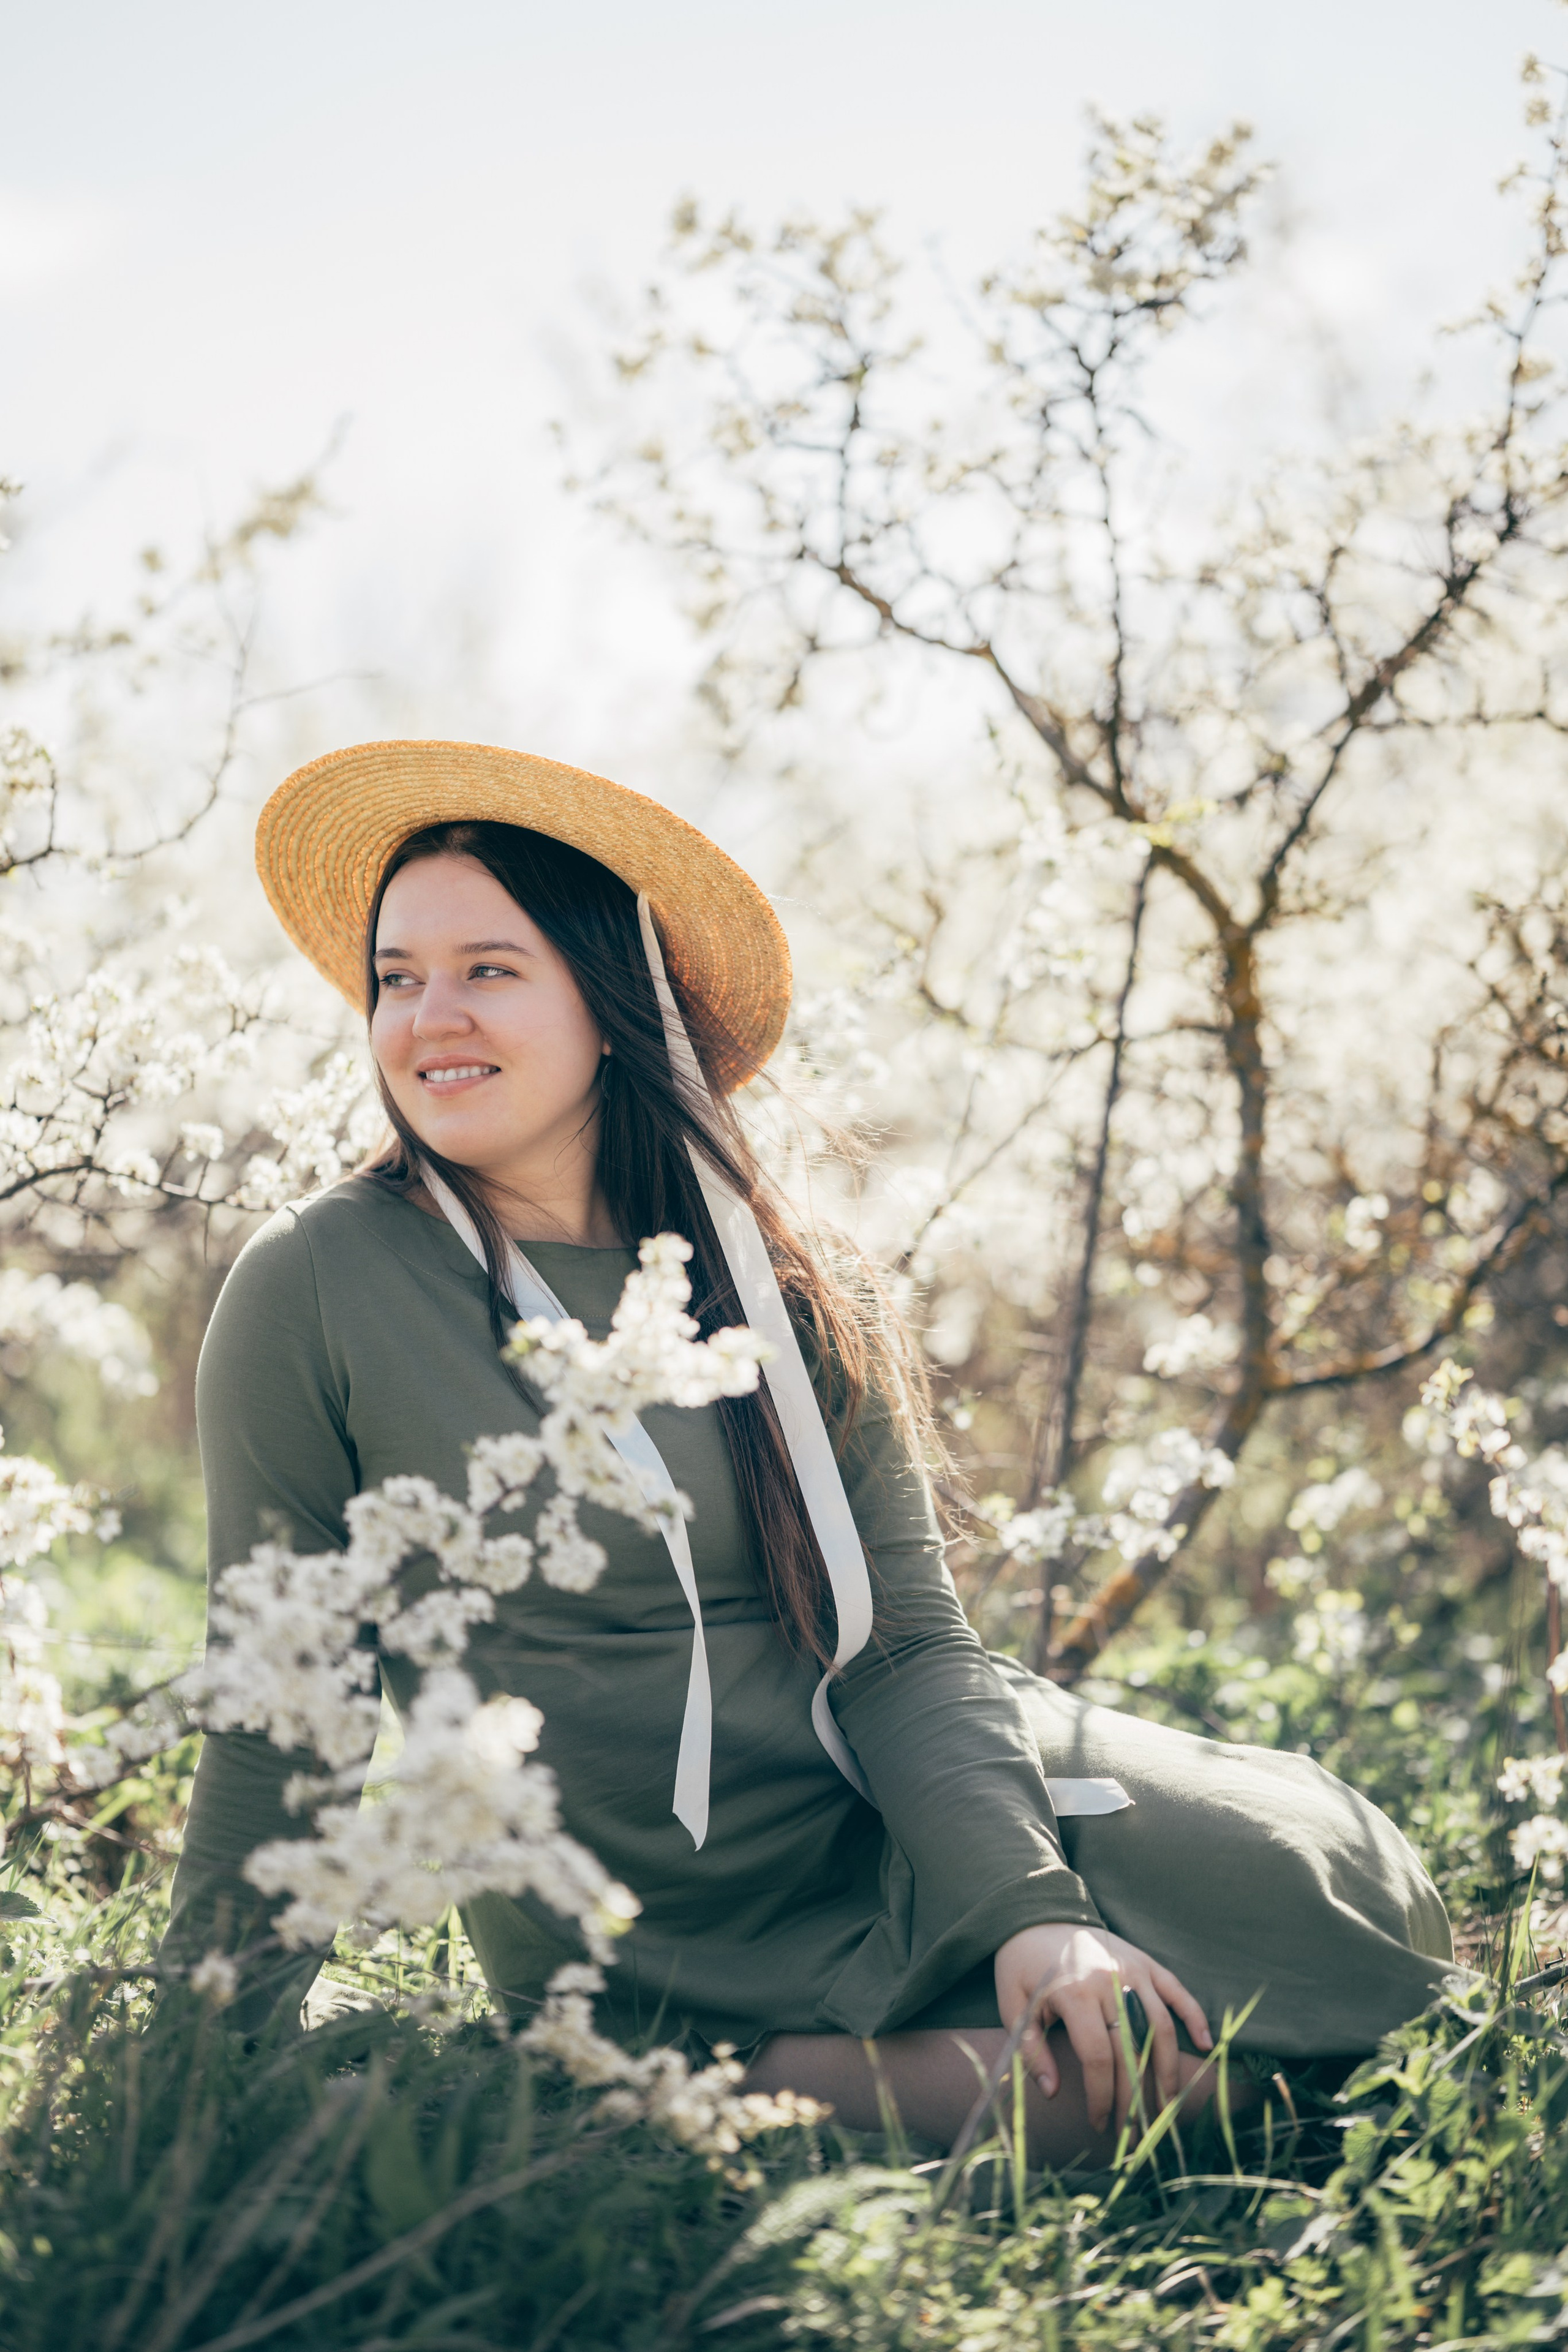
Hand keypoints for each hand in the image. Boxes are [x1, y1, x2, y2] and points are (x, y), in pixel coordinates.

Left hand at [994, 1922, 1211, 2133]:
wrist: (1036, 1913)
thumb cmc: (1022, 1964)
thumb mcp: (1013, 2004)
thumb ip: (1032, 2049)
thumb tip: (1052, 2092)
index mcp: (1074, 1994)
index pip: (1098, 2058)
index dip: (1102, 2096)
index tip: (1100, 2124)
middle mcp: (1109, 1982)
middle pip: (1131, 2050)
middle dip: (1135, 2098)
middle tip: (1136, 2134)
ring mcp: (1131, 1969)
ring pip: (1161, 2026)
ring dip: (1168, 2071)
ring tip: (1168, 2108)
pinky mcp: (1145, 1961)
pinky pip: (1176, 1990)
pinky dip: (1194, 2016)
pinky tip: (1206, 2045)